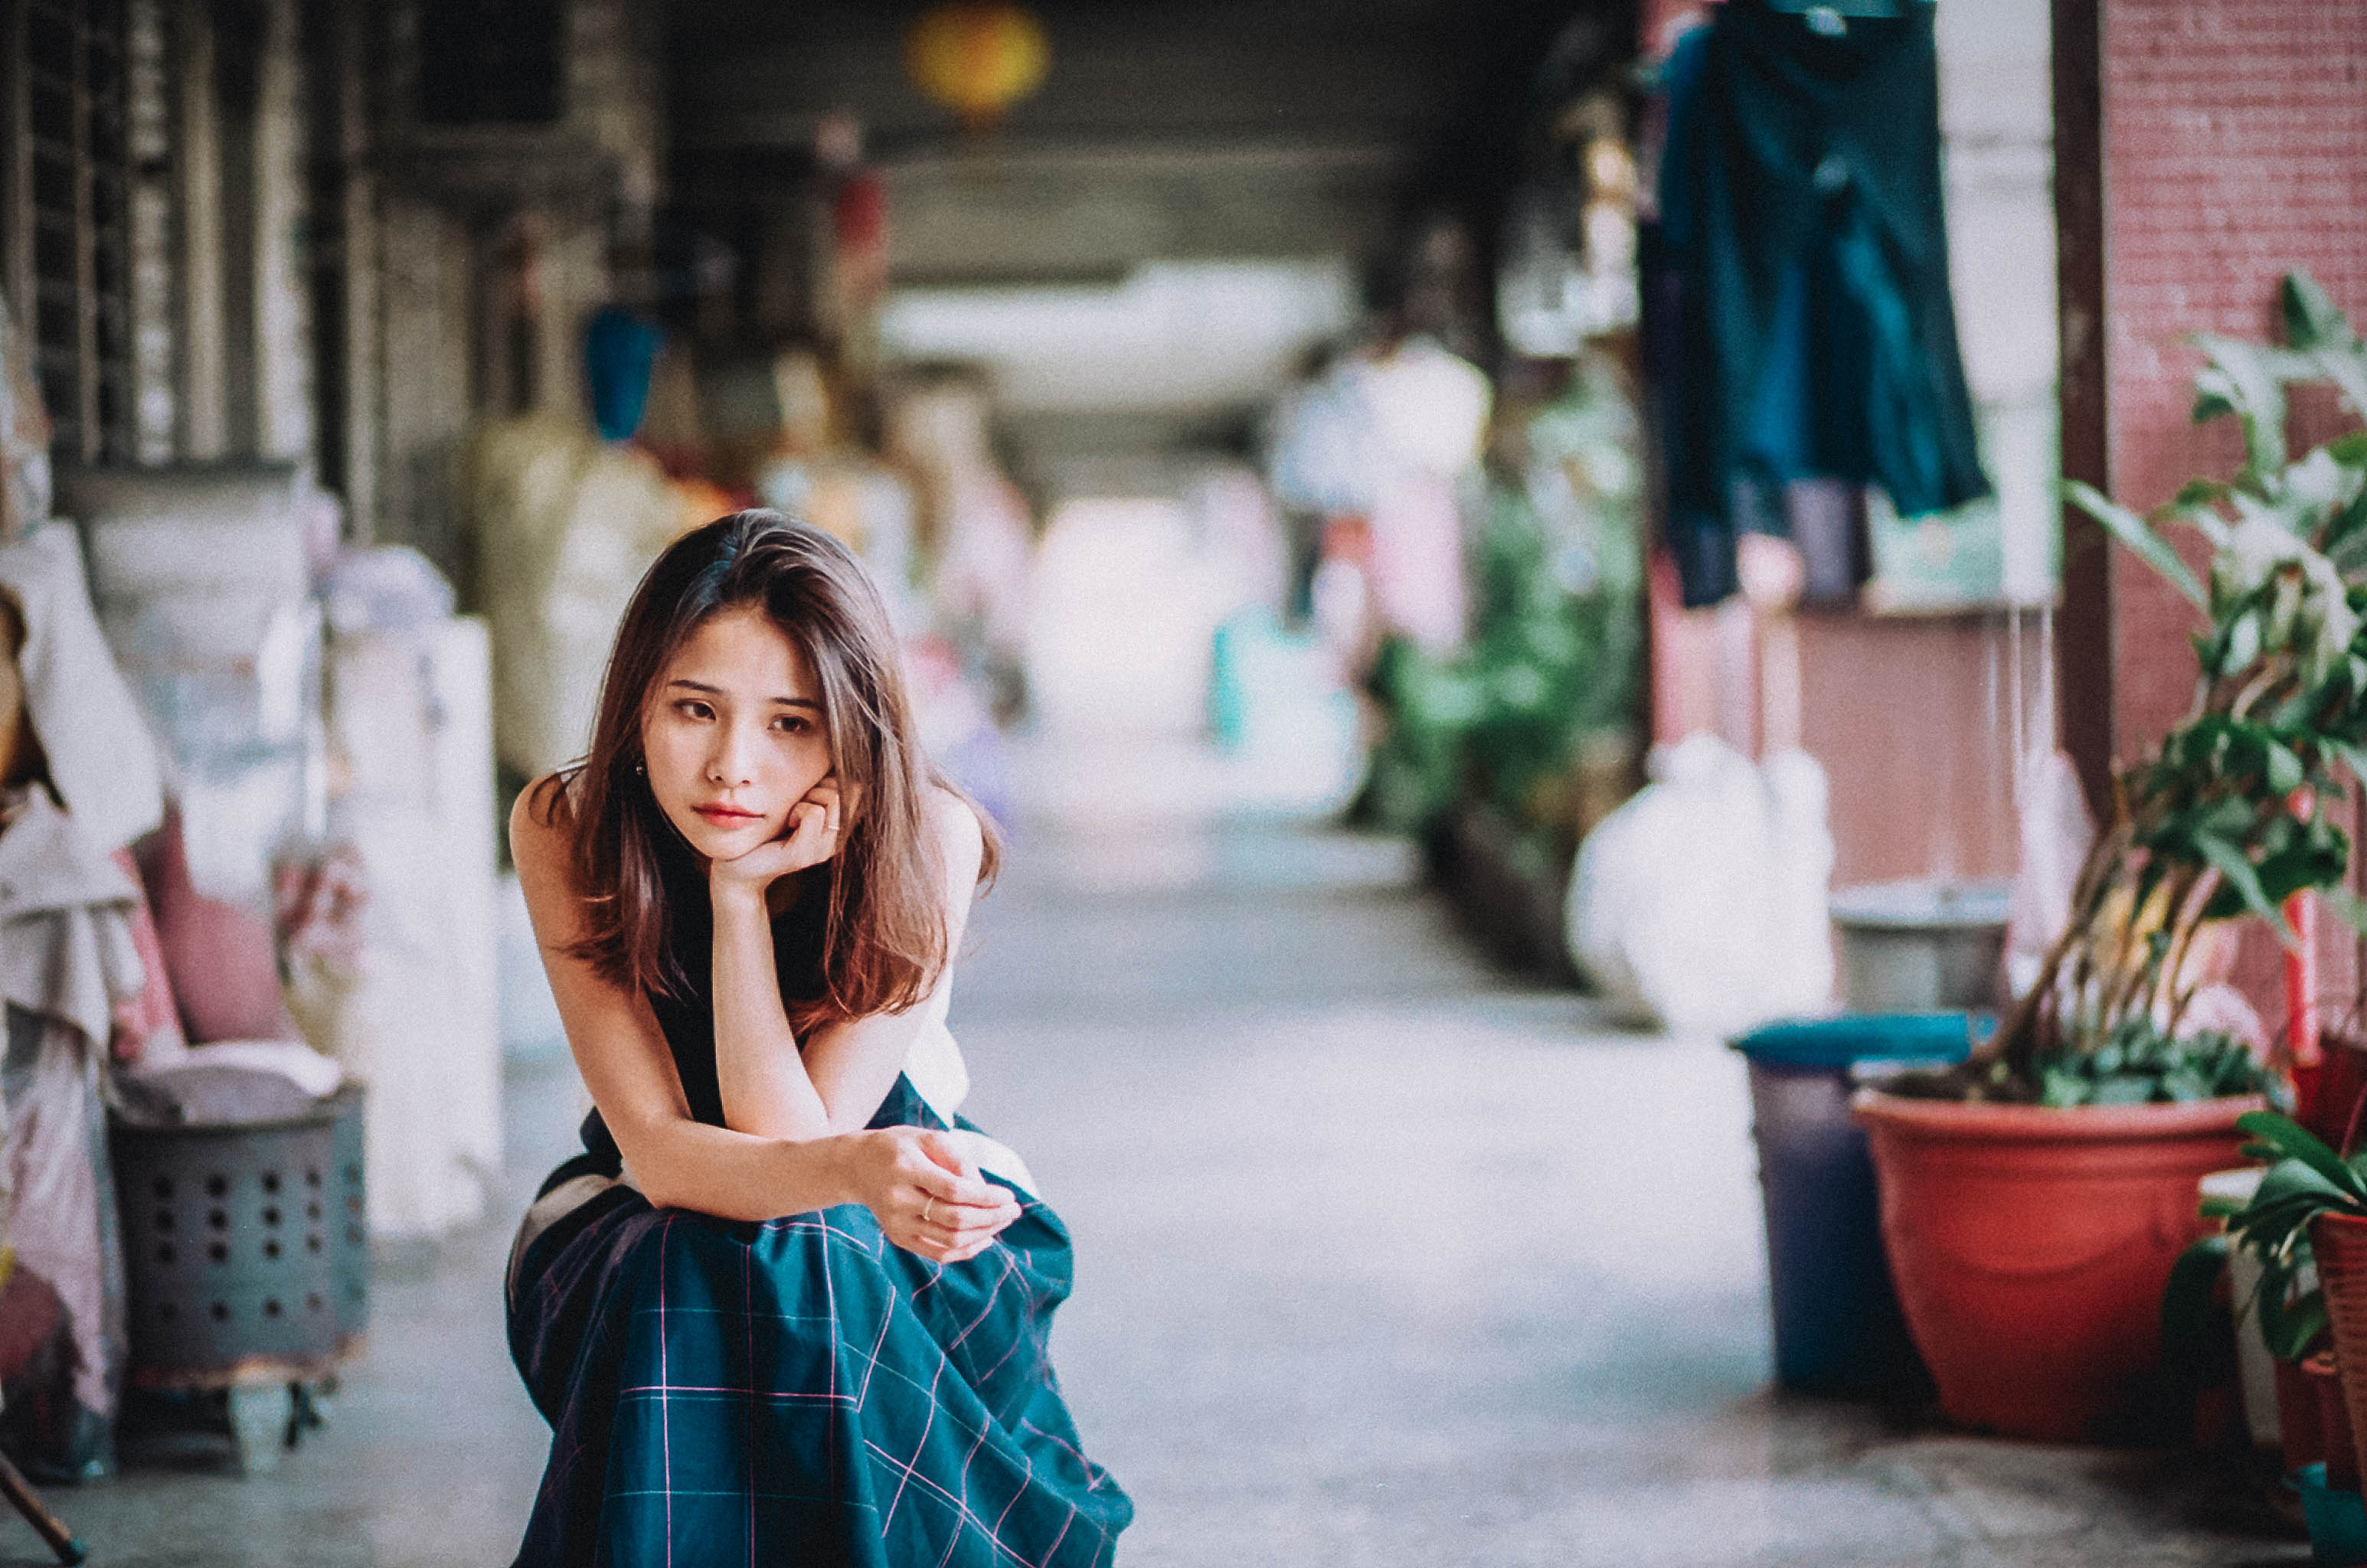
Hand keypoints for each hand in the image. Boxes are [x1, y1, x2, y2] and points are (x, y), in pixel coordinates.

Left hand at [709, 776, 847, 899]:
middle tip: (797, 803)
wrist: (737, 870)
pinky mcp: (804, 854)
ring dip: (807, 798)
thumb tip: (830, 756)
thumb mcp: (794, 804)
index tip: (809, 792)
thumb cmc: (764, 831)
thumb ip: (815, 789)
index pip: (856, 788)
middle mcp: (836, 841)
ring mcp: (822, 850)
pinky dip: (798, 810)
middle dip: (820, 786)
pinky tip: (786, 822)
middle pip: (848, 790)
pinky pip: (814, 813)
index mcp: (837, 830)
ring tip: (791, 814)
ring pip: (833, 800)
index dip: (834, 780)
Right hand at [847, 1125, 1021, 1264]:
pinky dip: (966, 1250)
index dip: (986, 1197)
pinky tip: (985, 1238)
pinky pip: (938, 1253)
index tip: (1009, 1196)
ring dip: (984, 1234)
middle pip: (954, 1219)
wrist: (857, 1166)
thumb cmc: (900, 1147)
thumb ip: (958, 1159)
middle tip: (1014, 1210)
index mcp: (906, 1168)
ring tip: (1003, 1221)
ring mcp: (896, 1223)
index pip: (953, 1190)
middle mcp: (898, 1200)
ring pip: (949, 1240)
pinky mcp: (898, 1238)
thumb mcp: (927, 1138)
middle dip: (991, 1217)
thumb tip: (984, 1190)